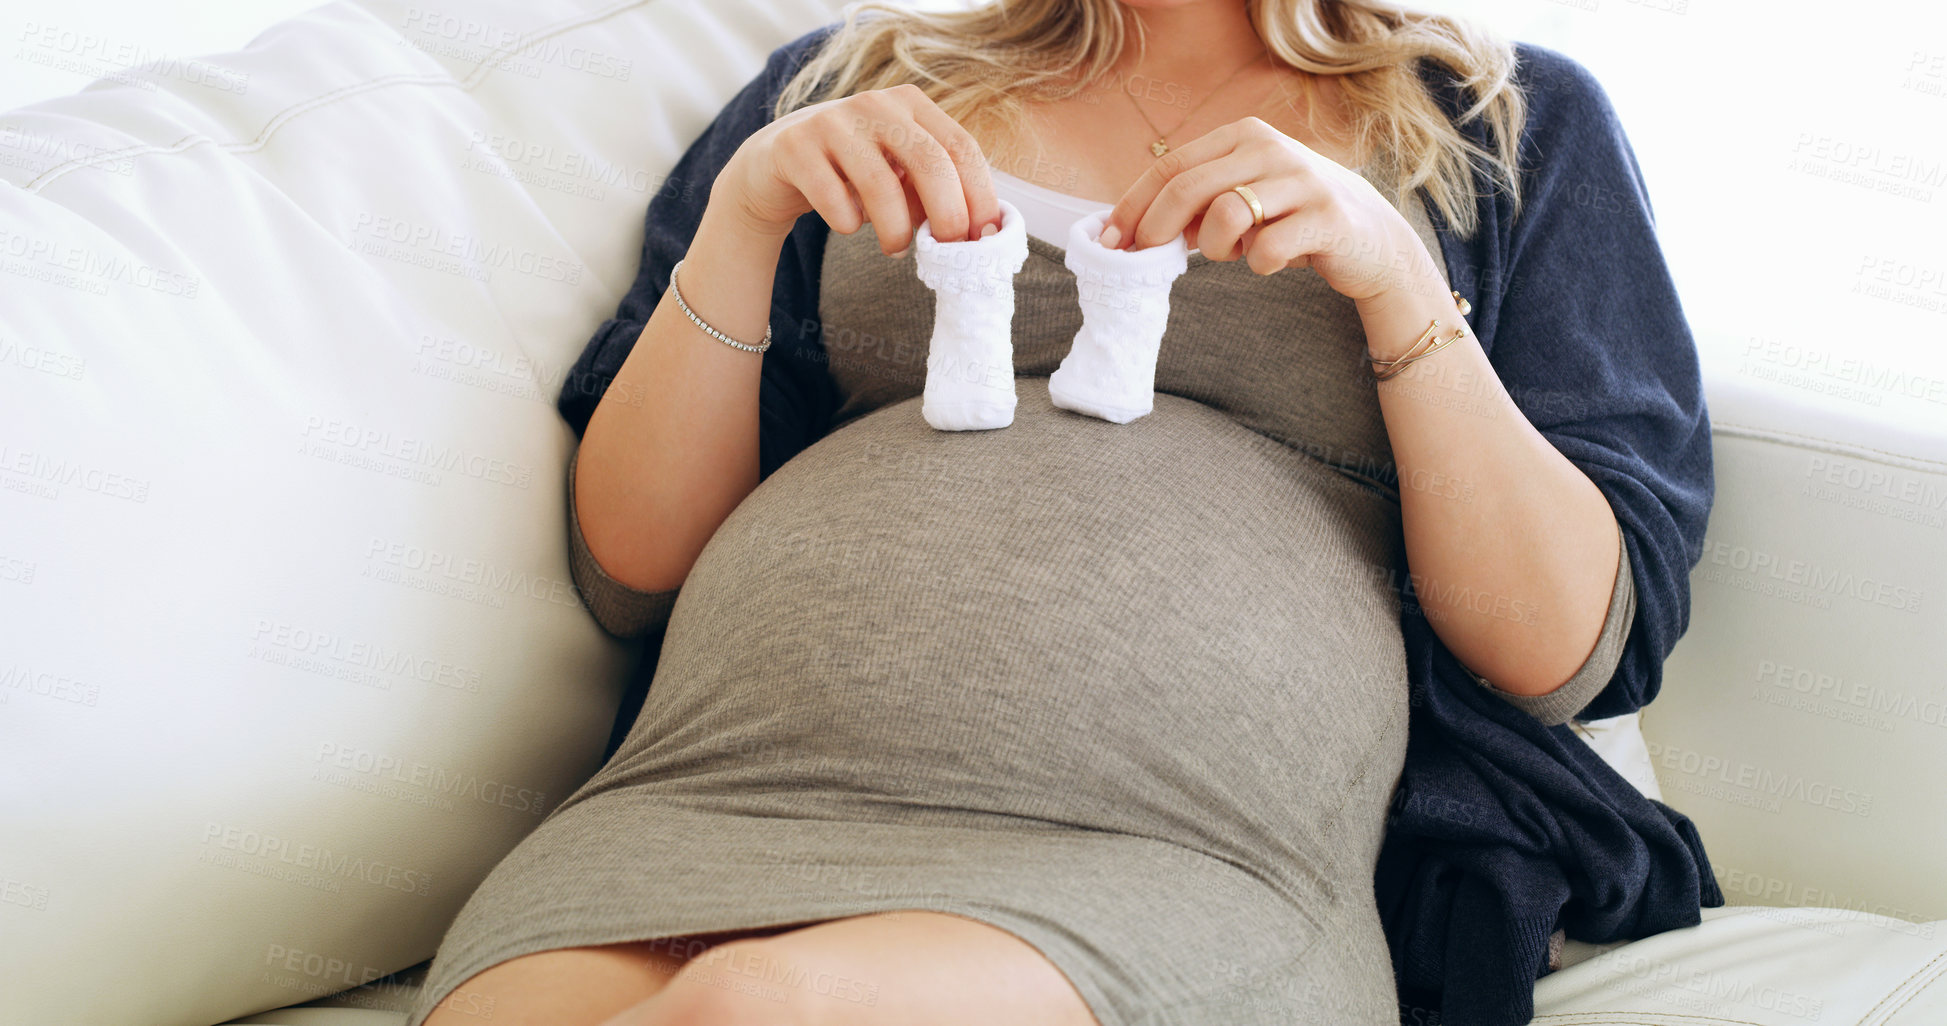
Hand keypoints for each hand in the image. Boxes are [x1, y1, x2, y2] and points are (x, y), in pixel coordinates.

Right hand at [717, 83, 1001, 253]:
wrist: (772, 166)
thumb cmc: (850, 174)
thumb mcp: (898, 173)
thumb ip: (934, 190)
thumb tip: (974, 231)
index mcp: (910, 104)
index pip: (961, 147)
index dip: (979, 195)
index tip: (984, 237)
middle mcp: (875, 104)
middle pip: (929, 162)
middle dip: (947, 216)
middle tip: (948, 252)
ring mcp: (832, 120)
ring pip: (881, 185)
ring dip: (896, 231)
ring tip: (895, 249)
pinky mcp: (794, 146)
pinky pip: (834, 199)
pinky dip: (848, 223)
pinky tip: (847, 224)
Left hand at [1099, 117, 1440, 304]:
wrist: (1372, 238)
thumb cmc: (1291, 220)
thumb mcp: (1242, 199)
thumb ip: (1195, 205)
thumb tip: (1130, 232)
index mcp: (1244, 135)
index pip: (1171, 166)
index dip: (1133, 206)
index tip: (1109, 241)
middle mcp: (1271, 148)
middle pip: (1188, 189)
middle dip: (1156, 230)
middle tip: (1146, 260)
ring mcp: (1302, 179)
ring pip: (1225, 217)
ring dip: (1219, 249)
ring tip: (1238, 252)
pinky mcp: (1327, 217)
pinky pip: (1266, 250)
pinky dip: (1260, 264)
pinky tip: (1274, 261)